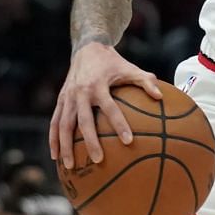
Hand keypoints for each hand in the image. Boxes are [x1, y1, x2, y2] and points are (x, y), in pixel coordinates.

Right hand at [51, 42, 164, 168]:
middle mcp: (81, 93)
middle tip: (99, 160)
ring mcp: (68, 97)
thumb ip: (146, 81)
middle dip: (90, 141)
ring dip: (66, 146)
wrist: (87, 48)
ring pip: (64, 125)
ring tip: (71, 166)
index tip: (129, 142)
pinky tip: (55, 156)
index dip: (120, 124)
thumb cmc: (113, 63)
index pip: (110, 108)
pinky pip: (55, 122)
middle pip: (84, 121)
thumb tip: (160, 97)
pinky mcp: (60, 101)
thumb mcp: (130, 68)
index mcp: (98, 86)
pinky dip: (53, 139)